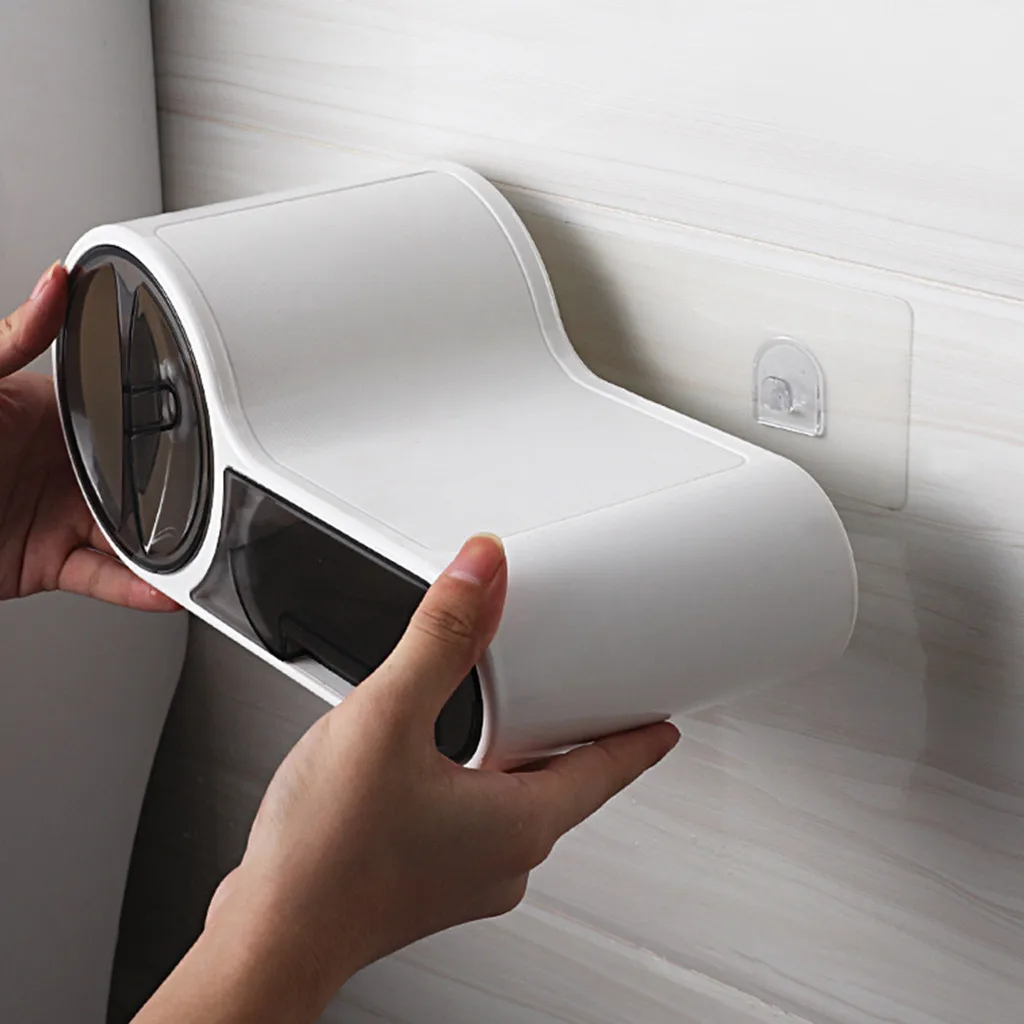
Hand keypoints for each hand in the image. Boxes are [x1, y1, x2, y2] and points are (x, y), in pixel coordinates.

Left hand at [0, 263, 175, 608]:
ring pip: (134, 535)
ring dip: (172, 548)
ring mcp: (61, 517)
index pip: (127, 420)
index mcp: (54, 418)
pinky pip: (106, 578)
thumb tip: (55, 284)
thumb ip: (15, 337)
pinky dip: (138, 589)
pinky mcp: (49, 562)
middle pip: (141, 482)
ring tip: (205, 552)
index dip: (167, 428)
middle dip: (183, 493)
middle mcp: (67, 469)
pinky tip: (164, 589)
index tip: (206, 432)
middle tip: (219, 501)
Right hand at [135, 534, 678, 1023]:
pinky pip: (472, 817)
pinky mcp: (426, 877)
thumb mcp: (390, 716)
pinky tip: (433, 758)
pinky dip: (473, 779)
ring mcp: (465, 875)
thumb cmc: (326, 856)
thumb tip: (482, 574)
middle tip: (582, 698)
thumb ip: (440, 635)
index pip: (608, 769)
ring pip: (515, 801)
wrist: (268, 935)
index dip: (638, 738)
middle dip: (572, 736)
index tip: (663, 723)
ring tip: (506, 714)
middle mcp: (504, 859)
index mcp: (521, 822)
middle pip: (564, 783)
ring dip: (516, 755)